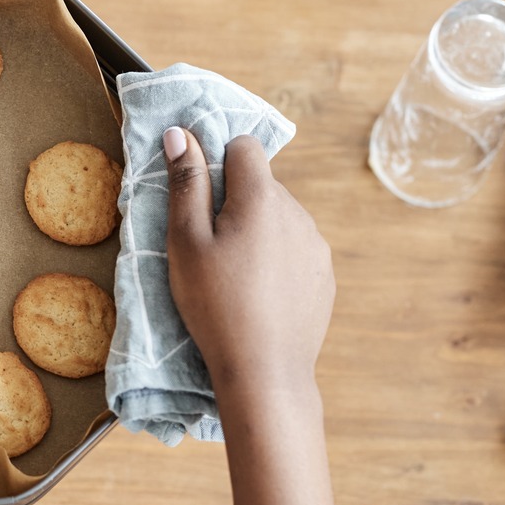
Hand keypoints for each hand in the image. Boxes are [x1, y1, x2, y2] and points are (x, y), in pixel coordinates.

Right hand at [163, 127, 332, 398]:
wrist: (265, 372)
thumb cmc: (214, 305)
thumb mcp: (186, 243)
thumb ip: (186, 183)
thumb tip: (181, 132)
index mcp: (261, 197)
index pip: (244, 146)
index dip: (217, 163)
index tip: (199, 200)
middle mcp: (297, 212)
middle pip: (261, 184)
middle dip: (234, 202)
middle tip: (209, 248)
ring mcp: (316, 244)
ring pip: (279, 217)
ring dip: (256, 231)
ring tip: (234, 276)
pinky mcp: (324, 274)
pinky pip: (295, 248)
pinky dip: (276, 259)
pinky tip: (258, 294)